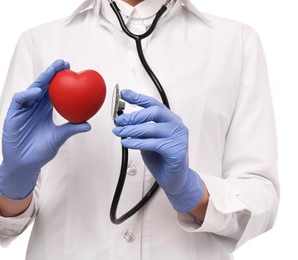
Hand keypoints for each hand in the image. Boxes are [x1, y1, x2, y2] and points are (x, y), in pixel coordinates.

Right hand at [0, 60, 90, 199]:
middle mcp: (34, 106)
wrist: (26, 164)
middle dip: (52, 73)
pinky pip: (19, 100)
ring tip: (52, 72)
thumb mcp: (59, 137)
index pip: (53, 90)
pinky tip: (38, 91)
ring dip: (41, 79)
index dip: (60, 79)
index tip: (72, 69)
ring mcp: (23, 109)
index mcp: (45, 109)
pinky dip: (27, 94)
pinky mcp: (13, 114)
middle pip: (43, 85)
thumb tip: (89, 124)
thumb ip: (72, 129)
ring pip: (32, 89)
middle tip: (63, 63)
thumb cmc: (42, 151)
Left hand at [112, 89, 203, 211]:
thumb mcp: (148, 140)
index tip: (124, 94)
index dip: (138, 98)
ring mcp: (178, 138)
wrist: (175, 179)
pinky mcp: (176, 150)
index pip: (154, 104)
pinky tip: (127, 143)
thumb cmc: (162, 159)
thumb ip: (140, 130)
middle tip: (119, 121)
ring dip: (131, 130)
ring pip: (151, 128)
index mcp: (170, 120)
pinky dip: (137, 142)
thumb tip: (122, 121)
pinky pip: (153, 143)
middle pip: (154, 112)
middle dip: (133, 115)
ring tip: (119, 132)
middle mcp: (176, 125)